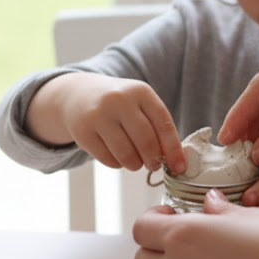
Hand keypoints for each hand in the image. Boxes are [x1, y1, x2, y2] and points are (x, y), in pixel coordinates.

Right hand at [34, 72, 185, 172]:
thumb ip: (157, 126)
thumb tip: (175, 161)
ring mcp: (99, 115)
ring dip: (135, 165)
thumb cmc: (120, 104)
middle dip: (153, 160)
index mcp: (140, 91)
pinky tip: (118, 156)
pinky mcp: (83, 132)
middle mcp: (119, 100)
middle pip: (146, 141)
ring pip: (126, 154)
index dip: (173, 149)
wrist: (79, 94)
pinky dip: (118, 164)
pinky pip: (108, 159)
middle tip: (154, 165)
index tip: (179, 167)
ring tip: (135, 162)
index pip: (163, 124)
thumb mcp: (139, 103)